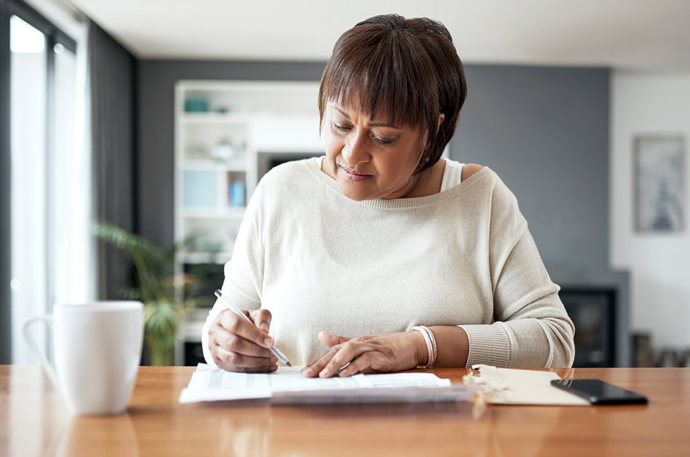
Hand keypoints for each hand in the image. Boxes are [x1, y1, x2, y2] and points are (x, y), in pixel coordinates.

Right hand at [207, 308, 277, 371]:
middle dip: (256, 350)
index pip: (237, 325)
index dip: (254, 335)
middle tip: (272, 352)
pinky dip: (254, 370)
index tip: (270, 342)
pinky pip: (236, 369)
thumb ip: (262, 319)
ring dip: (255, 361)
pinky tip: (267, 366)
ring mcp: (215, 349)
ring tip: (271, 359)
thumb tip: (265, 333)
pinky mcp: (219, 362)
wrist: (235, 331)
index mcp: (223, 317)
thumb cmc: (246, 322)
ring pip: (234, 359)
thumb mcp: (255, 314)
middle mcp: (215, 332)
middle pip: (234, 343)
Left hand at [301, 330, 425, 377]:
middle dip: (320, 363)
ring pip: (348, 353)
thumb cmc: (388, 348)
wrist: (412, 345)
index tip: (305, 372)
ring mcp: (371, 347)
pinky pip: (365, 360)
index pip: (332, 352)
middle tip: (307, 374)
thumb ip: (343, 343)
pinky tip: (346, 374)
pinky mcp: (382, 354)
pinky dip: (355, 367)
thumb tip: (322, 335)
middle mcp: (360, 343)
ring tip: (323, 375)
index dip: (318, 361)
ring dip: (335, 364)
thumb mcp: (364, 347)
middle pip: (336, 352)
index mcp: (355, 343)